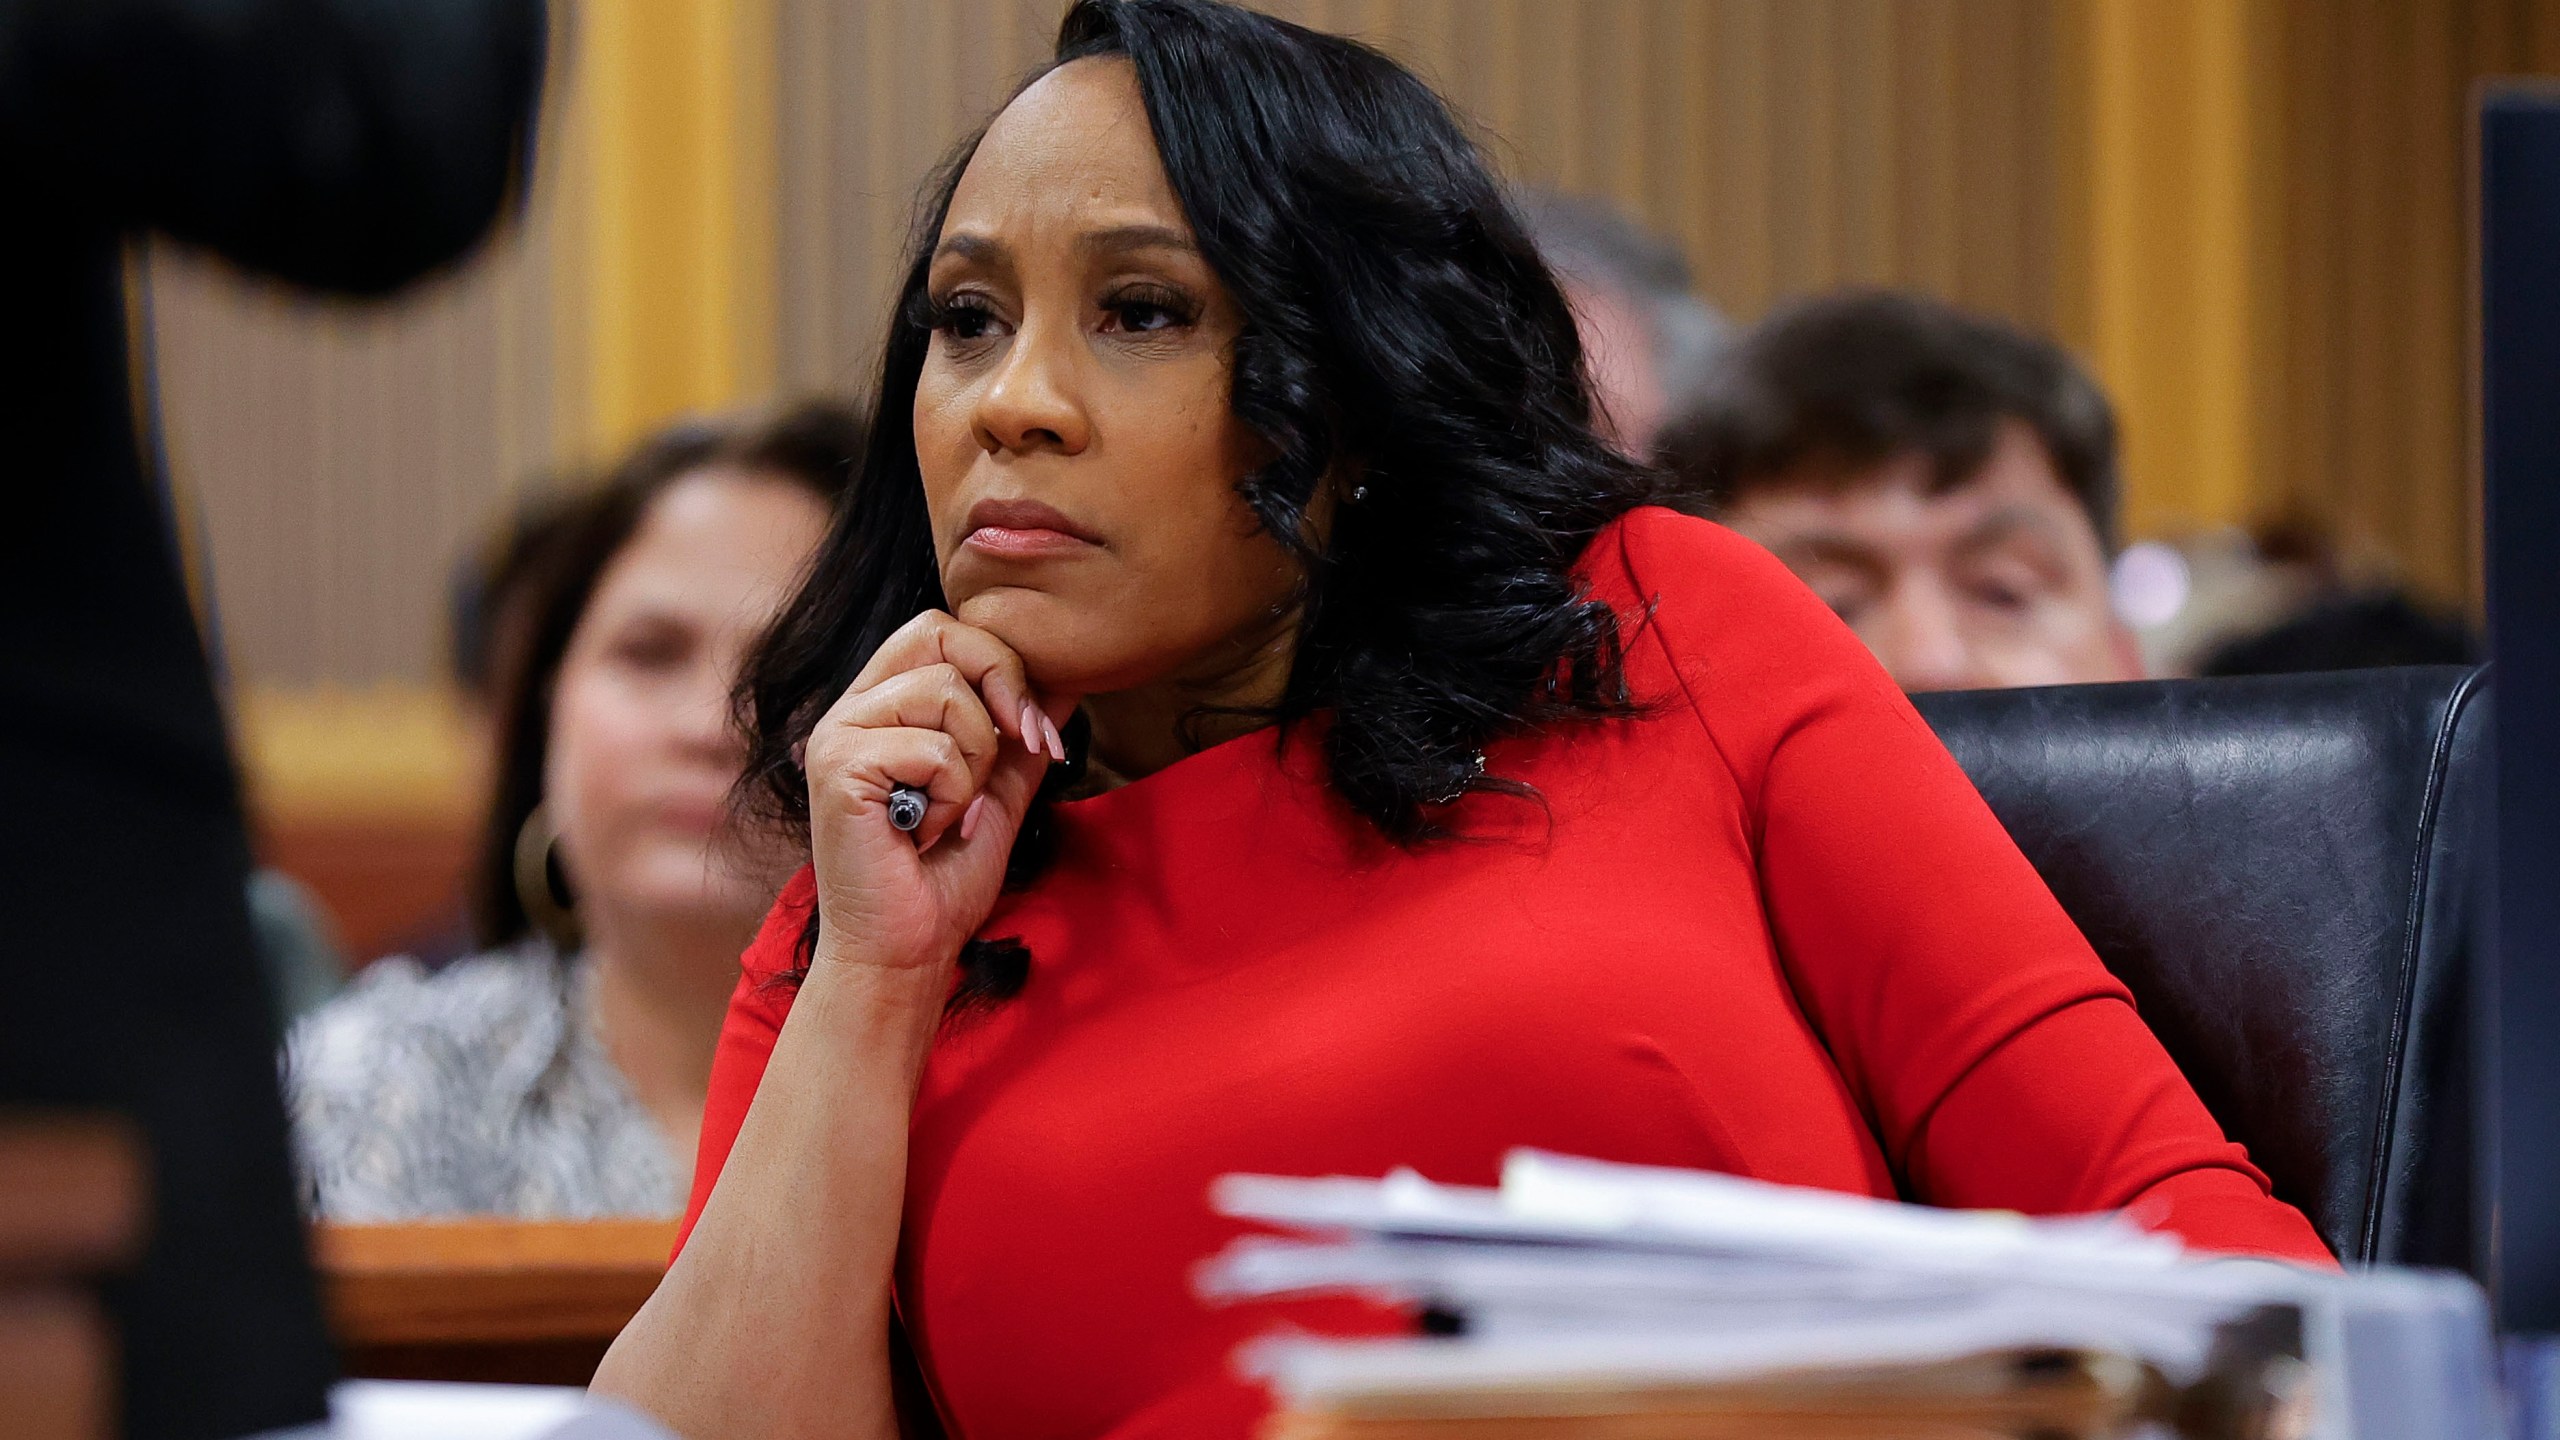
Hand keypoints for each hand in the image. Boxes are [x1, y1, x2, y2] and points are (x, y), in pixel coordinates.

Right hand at [802, 611, 1069, 977]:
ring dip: (973, 762)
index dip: (1003, 664)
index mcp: (883, 705)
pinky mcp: (836, 767)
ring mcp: (838, 735)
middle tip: (1014, 749)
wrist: (906, 951)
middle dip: (1000, 686)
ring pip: (944, 693)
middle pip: (939, 632)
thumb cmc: (944, 878)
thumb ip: (1022, 734)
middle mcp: (852, 708)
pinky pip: (930, 748)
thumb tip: (1069, 676)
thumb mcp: (1000, 791)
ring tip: (949, 811)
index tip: (1035, 733)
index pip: (944, 628)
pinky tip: (927, 832)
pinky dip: (952, 796)